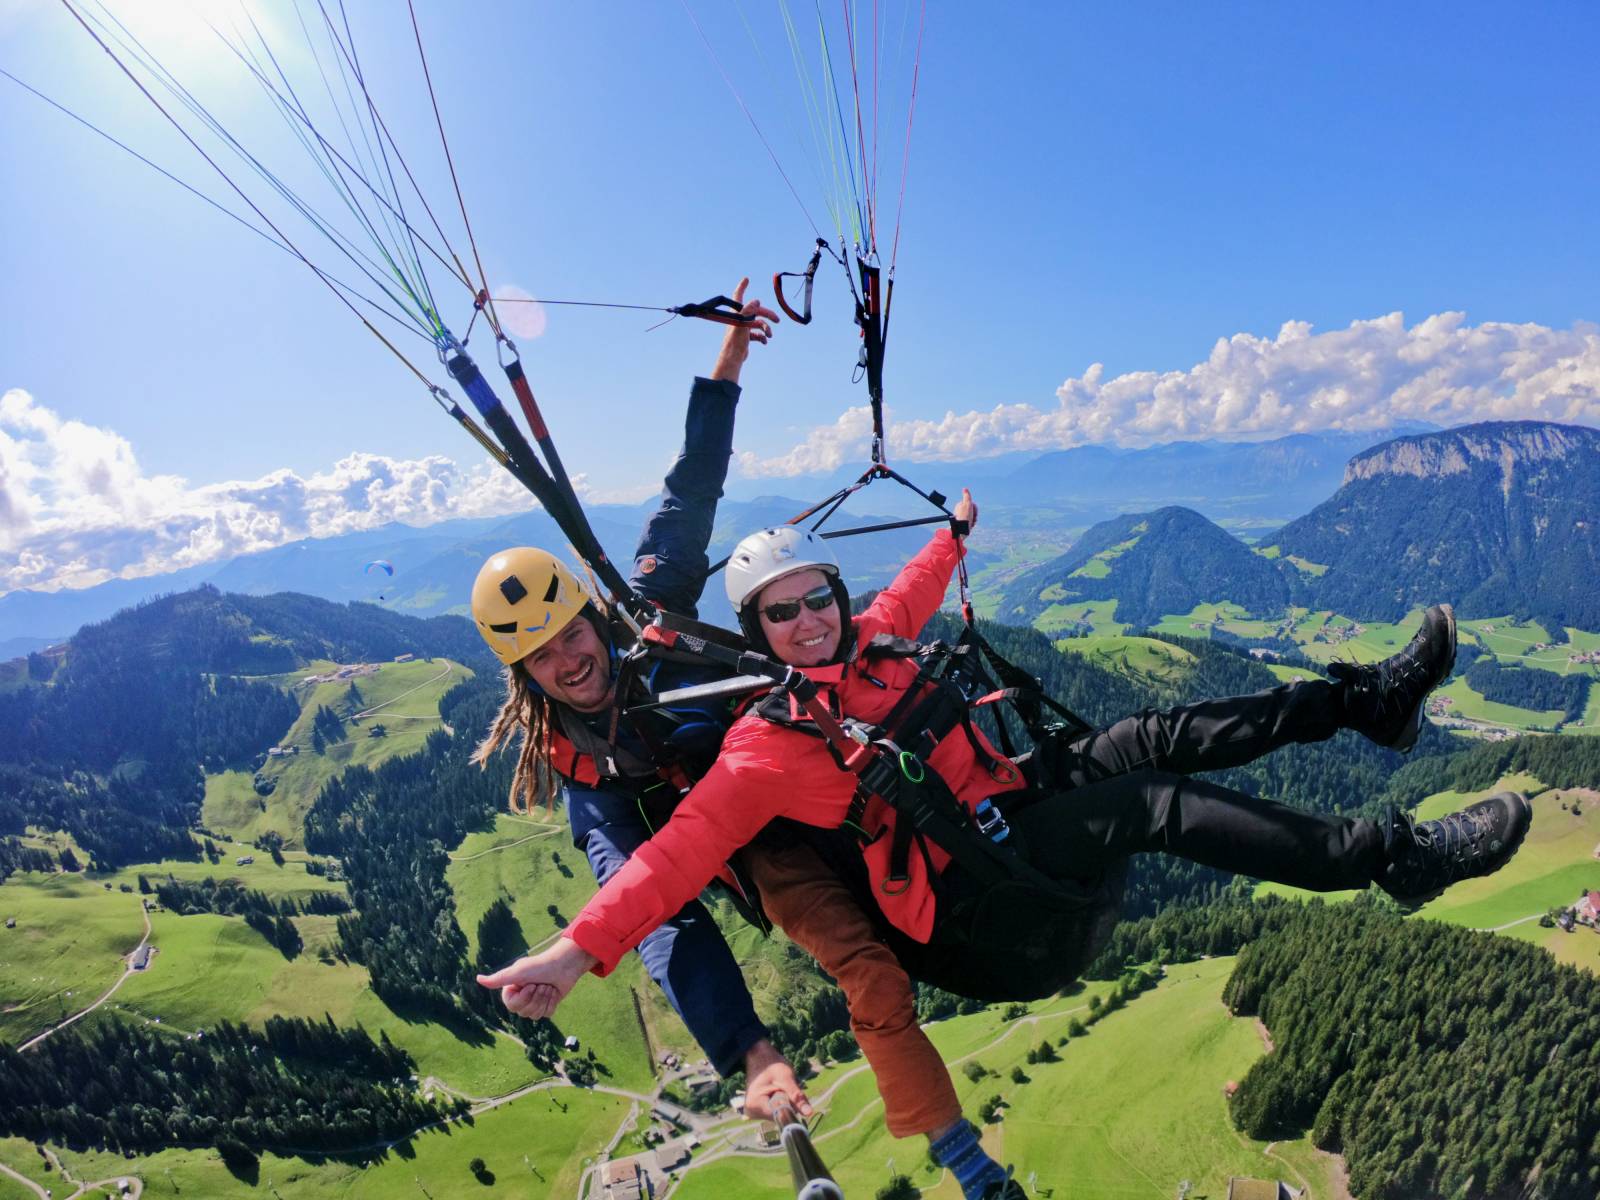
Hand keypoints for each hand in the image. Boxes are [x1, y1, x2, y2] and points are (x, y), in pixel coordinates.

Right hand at [475, 938, 598, 1020]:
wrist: (565, 965)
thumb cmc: (540, 966)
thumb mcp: (518, 972)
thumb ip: (498, 979)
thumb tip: (478, 979)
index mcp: (513, 988)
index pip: (512, 1005)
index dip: (523, 998)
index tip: (530, 984)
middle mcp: (523, 995)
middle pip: (523, 1012)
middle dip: (535, 998)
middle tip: (541, 984)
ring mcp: (536, 1000)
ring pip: (535, 1015)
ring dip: (544, 1000)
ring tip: (548, 986)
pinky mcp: (548, 1004)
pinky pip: (547, 1014)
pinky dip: (552, 1002)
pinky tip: (555, 992)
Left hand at [710, 277, 779, 383]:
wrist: (733, 358)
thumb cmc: (735, 340)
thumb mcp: (742, 323)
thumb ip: (748, 311)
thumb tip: (757, 301)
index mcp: (736, 313)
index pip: (738, 296)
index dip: (742, 287)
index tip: (746, 279)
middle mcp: (739, 318)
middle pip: (756, 312)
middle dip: (767, 315)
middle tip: (777, 320)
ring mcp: (743, 328)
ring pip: (758, 324)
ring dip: (766, 329)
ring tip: (769, 336)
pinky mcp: (746, 337)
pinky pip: (757, 334)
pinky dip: (762, 337)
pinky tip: (764, 342)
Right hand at [741, 1038, 811, 1122]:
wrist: (759, 1056)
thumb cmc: (771, 1064)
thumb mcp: (786, 1078)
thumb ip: (796, 1097)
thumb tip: (809, 1113)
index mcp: (755, 1105)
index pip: (780, 1116)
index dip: (792, 1109)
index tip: (798, 1100)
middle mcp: (752, 1112)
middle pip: (780, 1116)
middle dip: (788, 1103)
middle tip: (785, 1087)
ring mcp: (754, 1111)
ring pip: (779, 1113)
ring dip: (785, 1102)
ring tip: (780, 1087)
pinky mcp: (758, 1109)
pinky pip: (775, 1110)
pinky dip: (781, 1102)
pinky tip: (777, 1090)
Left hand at [953, 487, 977, 535]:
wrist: (960, 530)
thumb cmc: (964, 517)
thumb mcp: (967, 505)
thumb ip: (967, 497)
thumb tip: (965, 488)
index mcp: (960, 505)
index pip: (972, 504)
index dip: (975, 508)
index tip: (972, 511)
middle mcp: (960, 510)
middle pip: (972, 511)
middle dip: (974, 515)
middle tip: (972, 518)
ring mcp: (961, 517)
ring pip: (972, 517)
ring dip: (974, 520)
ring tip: (971, 523)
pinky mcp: (963, 523)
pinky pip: (970, 522)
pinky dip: (972, 524)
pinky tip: (970, 526)